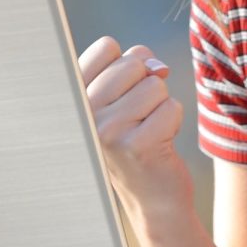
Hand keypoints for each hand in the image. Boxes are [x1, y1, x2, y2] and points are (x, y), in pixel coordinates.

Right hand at [78, 35, 195, 227]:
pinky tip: (158, 145)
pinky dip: (173, 123)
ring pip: (155, 84)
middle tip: (138, 118)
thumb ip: (132, 68)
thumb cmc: (136, 141)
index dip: (127, 66)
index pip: (106, 47)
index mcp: (73, 97)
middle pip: (133, 62)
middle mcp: (83, 113)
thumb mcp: (121, 101)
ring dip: (161, 106)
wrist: (151, 200)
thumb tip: (158, 67)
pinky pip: (171, 107)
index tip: (121, 96)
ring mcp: (107, 130)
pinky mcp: (137, 145)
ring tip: (147, 131)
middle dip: (147, 85)